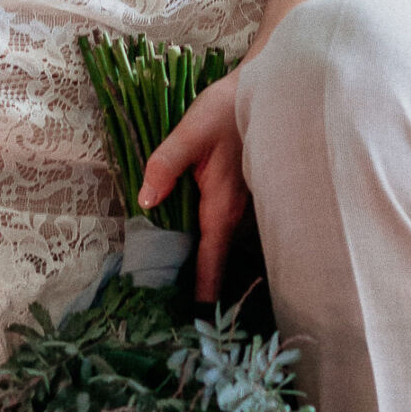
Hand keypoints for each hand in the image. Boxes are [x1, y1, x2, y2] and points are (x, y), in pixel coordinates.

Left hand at [136, 71, 247, 302]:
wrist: (264, 89)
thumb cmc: (226, 109)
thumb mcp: (191, 131)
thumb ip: (165, 165)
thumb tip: (146, 202)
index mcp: (222, 205)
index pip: (211, 259)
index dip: (203, 291)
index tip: (197, 322)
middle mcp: (235, 213)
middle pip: (218, 260)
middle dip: (203, 288)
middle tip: (179, 316)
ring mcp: (243, 207)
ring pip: (223, 247)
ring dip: (208, 269)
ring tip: (184, 297)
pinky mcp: (243, 198)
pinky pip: (226, 233)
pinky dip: (213, 249)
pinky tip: (196, 254)